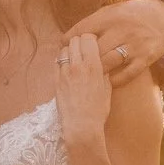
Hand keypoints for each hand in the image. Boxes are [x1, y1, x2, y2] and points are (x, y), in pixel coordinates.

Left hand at [54, 34, 112, 149]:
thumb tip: (102, 62)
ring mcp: (65, 72)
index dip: (91, 38)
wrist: (81, 126)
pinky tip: (67, 67)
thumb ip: (104, 72)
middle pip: (75, 40)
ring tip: (75, 57)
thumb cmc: (97, 111)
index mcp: (94, 66)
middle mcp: (78, 66)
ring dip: (70, 50)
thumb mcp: (107, 89)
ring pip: (64, 49)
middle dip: (79, 41)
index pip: (88, 38)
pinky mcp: (56, 80)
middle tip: (83, 48)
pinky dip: (62, 60)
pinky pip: (57, 62)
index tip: (93, 43)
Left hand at [66, 0, 163, 86]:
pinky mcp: (145, 58)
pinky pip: (126, 75)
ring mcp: (134, 45)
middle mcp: (121, 29)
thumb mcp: (112, 11)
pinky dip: (114, 80)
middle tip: (75, 66)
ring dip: (96, 71)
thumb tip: (68, 39)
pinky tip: (107, 81)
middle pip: (92, 50)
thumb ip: (93, 23)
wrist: (163, 18)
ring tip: (89, 76)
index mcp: (109, 16)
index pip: (82, 30)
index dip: (68, 41)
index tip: (63, 49)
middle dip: (81, 59)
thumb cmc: (131, 15)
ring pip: (107, 63)